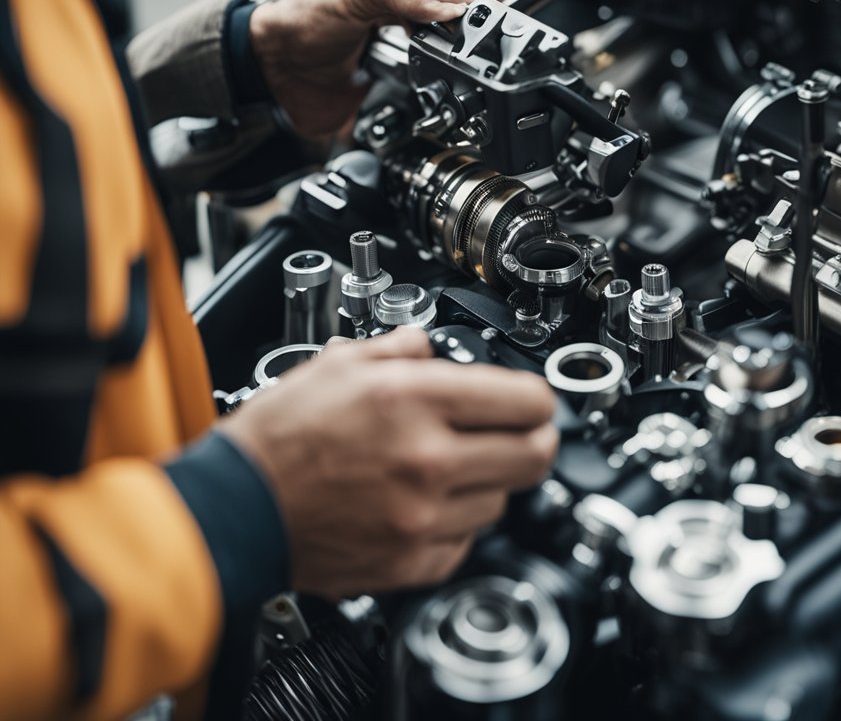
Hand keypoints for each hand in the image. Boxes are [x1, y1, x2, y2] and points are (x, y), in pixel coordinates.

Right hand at [217, 327, 557, 598]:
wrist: (236, 508)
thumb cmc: (278, 438)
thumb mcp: (338, 363)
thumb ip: (401, 347)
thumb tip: (431, 346)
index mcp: (414, 401)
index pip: (526, 401)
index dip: (536, 398)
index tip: (531, 401)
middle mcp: (427, 460)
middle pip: (534, 455)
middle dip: (534, 439)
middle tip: (520, 434)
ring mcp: (422, 517)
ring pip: (502, 500)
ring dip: (488, 482)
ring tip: (449, 468)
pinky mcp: (411, 561)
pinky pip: (466, 542)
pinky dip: (455, 524)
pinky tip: (426, 505)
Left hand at [249, 0, 531, 137]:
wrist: (276, 74)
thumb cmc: (308, 16)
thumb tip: (459, 10)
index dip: (522, 8)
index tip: (520, 35)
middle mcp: (447, 13)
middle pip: (506, 34)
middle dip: (504, 51)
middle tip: (488, 62)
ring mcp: (440, 55)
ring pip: (489, 74)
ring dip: (478, 83)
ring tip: (456, 80)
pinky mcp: (429, 94)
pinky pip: (460, 106)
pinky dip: (455, 109)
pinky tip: (438, 101)